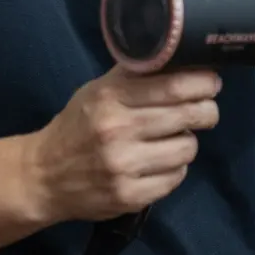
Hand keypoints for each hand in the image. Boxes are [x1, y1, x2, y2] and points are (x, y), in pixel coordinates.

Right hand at [28, 66, 220, 222]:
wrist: (42, 176)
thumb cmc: (77, 126)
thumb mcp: (97, 91)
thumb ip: (134, 76)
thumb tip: (181, 58)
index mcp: (110, 97)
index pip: (173, 85)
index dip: (203, 83)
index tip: (212, 83)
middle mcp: (117, 130)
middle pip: (188, 115)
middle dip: (207, 111)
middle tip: (206, 111)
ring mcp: (123, 166)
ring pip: (187, 149)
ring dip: (186, 143)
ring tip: (172, 140)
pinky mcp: (129, 196)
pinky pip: (176, 178)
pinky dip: (174, 169)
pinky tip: (159, 163)